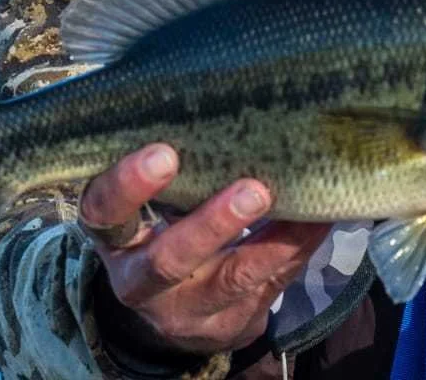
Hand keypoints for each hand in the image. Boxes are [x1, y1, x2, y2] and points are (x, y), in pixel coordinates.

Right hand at [78, 143, 330, 354]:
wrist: (171, 315)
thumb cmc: (159, 230)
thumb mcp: (146, 208)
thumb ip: (169, 173)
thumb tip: (218, 100)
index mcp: (114, 238)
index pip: (104, 213)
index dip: (127, 186)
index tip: (164, 153)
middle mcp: (142, 282)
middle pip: (169, 261)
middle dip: (212, 225)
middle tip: (253, 189)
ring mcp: (187, 311)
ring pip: (230, 280)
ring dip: (271, 243)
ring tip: (304, 207)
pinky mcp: (230, 325)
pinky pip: (271, 285)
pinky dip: (298, 249)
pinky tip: (320, 220)